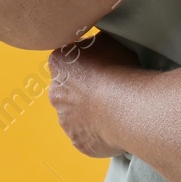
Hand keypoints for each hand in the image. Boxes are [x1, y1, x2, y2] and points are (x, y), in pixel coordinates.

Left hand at [47, 32, 139, 157]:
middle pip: (69, 89)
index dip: (85, 62)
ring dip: (92, 112)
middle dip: (85, 89)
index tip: (101, 65)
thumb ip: (94, 42)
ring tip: (117, 107)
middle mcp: (56, 93)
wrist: (125, 107)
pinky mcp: (79, 142)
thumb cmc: (118, 68)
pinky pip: (89, 136)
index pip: (66, 60)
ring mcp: (66, 121)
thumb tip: (95, 43)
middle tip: (110, 87)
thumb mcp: (107, 39)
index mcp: (59, 64)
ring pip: (77, 115)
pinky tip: (117, 123)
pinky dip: (100, 131)